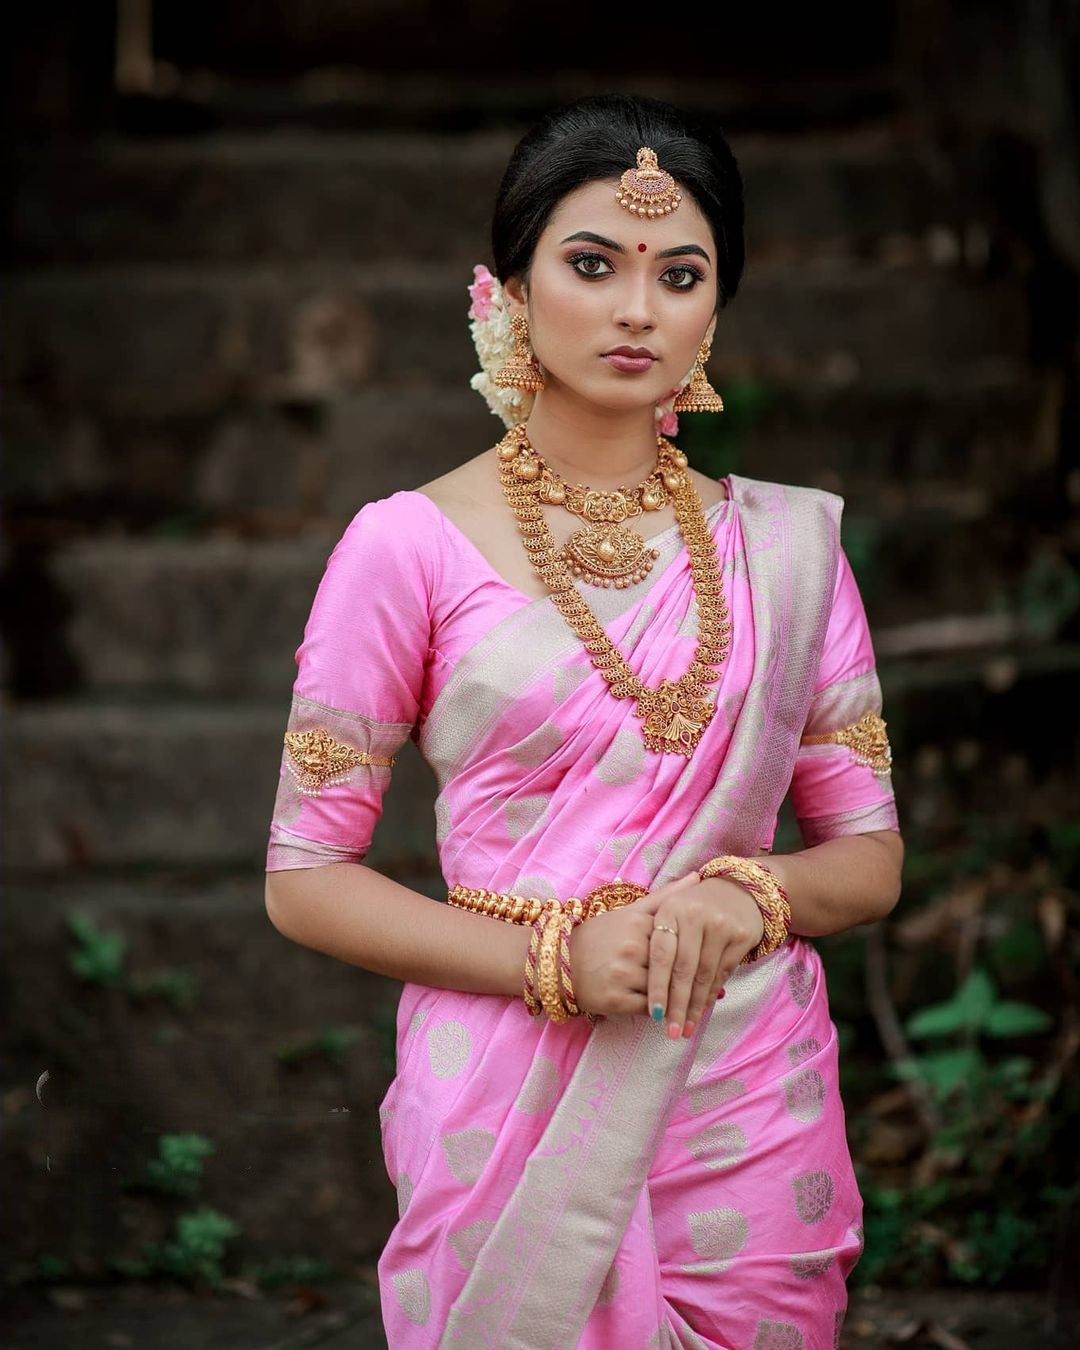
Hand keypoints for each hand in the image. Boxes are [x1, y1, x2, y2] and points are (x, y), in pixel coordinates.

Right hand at [566, 872, 701, 1018]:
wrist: (559, 964)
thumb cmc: (599, 938)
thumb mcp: (629, 912)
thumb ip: (665, 897)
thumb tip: (698, 876)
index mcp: (637, 923)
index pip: (679, 940)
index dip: (694, 952)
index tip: (710, 960)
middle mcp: (631, 946)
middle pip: (674, 966)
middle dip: (691, 978)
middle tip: (715, 990)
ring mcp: (623, 973)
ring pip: (665, 989)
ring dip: (679, 998)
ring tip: (693, 1003)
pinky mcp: (616, 1000)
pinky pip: (651, 1009)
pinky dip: (661, 1011)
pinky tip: (666, 1011)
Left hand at [636, 873, 763, 1038]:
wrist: (738, 888)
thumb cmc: (694, 904)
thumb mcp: (671, 908)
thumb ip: (654, 935)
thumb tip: (636, 975)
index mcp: (671, 910)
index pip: (662, 955)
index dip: (658, 987)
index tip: (655, 1014)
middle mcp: (695, 916)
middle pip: (683, 970)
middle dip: (677, 1005)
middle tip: (671, 1031)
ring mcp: (720, 926)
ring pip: (704, 975)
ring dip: (695, 1006)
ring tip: (686, 1028)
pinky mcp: (741, 936)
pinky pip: (723, 973)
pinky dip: (711, 993)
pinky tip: (703, 1008)